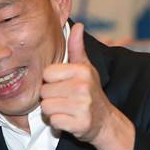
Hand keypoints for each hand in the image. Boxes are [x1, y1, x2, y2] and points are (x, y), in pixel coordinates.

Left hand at [40, 23, 133, 149]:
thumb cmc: (91, 92)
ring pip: (46, 107)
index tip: (63, 85)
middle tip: (65, 100)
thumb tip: (77, 25)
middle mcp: (83, 87)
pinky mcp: (80, 124)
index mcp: (82, 71)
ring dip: (53, 111)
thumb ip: (76, 48)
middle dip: (51, 97)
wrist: (105, 121)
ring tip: (66, 109)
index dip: (51, 81)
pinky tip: (68, 120)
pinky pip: (53, 121)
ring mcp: (82, 106)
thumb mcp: (86, 68)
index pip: (47, 73)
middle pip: (44, 92)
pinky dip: (58, 123)